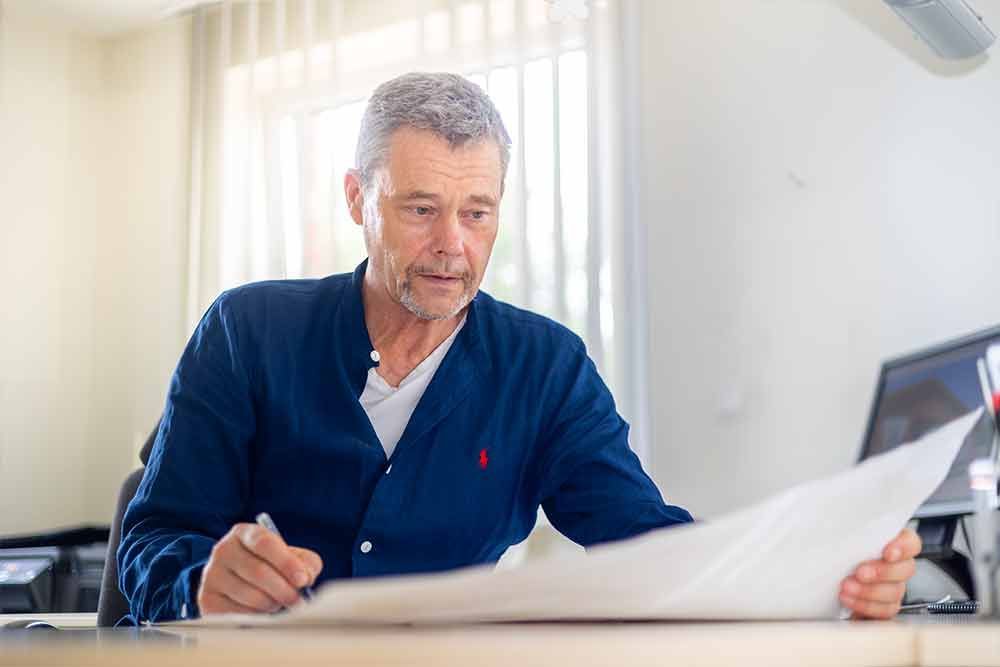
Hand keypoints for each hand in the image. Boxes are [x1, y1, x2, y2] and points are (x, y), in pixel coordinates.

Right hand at [197, 523, 322, 614]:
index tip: (303, 580)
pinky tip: (262, 611)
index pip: (264, 543)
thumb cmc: (271, 565)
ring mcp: (212, 574)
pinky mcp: (207, 599)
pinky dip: (256, 616)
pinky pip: (237, 613)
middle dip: (284, 590)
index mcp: (243, 533)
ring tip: (279, 604)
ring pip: (249, 595)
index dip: (286, 562)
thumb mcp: (290, 556)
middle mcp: (223, 550)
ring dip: (272, 604)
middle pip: (258, 571)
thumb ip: (305, 562)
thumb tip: (306, 578)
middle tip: (298, 601)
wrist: (238, 580)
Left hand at [839, 528, 920, 618]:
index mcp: (890, 543)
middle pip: (906, 569)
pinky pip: (884, 611)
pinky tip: (849, 600)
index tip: (888, 552)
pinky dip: (866, 607)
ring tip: (846, 587)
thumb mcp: (839, 537)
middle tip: (860, 572)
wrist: (823, 581)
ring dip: (870, 591)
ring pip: (895, 592)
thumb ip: (846, 529)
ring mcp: (892, 588)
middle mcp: (895, 566)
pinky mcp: (883, 607)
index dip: (903, 547)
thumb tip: (836, 521)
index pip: (910, 542)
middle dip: (882, 572)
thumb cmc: (835, 553)